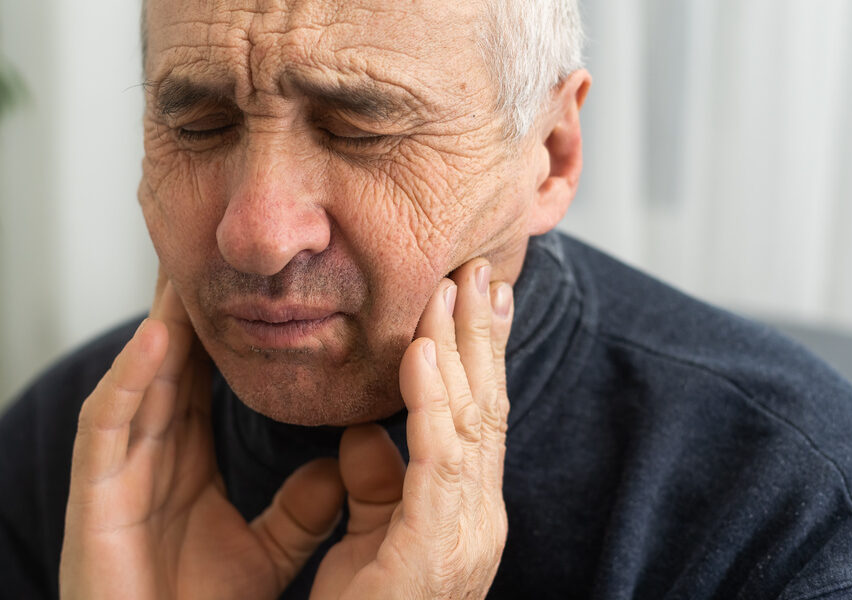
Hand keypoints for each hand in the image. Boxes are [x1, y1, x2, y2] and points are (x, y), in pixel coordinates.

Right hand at [59, 274, 346, 598]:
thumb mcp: (262, 555)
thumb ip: (298, 513)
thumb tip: (340, 469)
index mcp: (183, 465)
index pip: (204, 381)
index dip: (223, 332)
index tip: (254, 282)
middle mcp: (146, 458)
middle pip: (168, 366)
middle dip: (184, 308)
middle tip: (207, 246)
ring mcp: (116, 475)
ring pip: (137, 382)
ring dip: (158, 326)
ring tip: (181, 269)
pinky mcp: (93, 499)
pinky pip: (108, 426)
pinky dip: (131, 380)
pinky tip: (159, 338)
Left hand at [311, 258, 514, 599]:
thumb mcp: (368, 540)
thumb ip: (374, 484)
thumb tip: (363, 431)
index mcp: (466, 512)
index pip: (477, 417)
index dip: (477, 354)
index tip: (476, 294)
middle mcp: (479, 517)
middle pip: (488, 407)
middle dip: (483, 334)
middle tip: (482, 266)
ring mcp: (467, 533)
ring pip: (471, 422)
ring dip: (461, 349)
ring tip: (453, 285)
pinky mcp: (436, 547)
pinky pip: (437, 461)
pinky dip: (431, 403)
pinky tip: (420, 354)